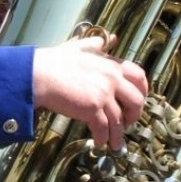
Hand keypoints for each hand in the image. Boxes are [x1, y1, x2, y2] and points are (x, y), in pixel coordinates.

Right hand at [32, 35, 147, 149]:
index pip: (139, 76)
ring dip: (118, 134)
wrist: (38, 75)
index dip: (142, 91)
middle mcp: (112, 78)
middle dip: (134, 115)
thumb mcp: (77, 48)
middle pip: (136, 101)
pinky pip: (104, 128)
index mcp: (111, 64)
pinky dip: (103, 138)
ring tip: (114, 142)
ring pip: (120, 120)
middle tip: (128, 122)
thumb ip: (94, 44)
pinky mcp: (93, 109)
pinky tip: (100, 142)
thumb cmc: (53, 63)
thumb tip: (107, 39)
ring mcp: (103, 94)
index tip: (138, 100)